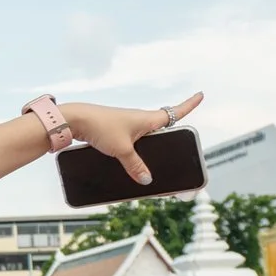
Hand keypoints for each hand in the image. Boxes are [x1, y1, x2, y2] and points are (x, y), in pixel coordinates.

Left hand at [59, 95, 203, 183]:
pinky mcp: (114, 130)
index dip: (189, 104)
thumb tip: (147, 180)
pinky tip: (130, 162)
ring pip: (145, 134)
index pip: (175, 112)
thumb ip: (135, 166)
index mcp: (148, 119)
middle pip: (162, 125)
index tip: (201, 95)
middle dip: (172, 131)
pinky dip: (135, 149)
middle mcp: (139, 119)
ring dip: (152, 143)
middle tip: (182, 138)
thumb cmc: (100, 127)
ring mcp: (126, 124)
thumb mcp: (122, 150)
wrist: (74, 119)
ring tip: (157, 159)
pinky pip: (131, 140)